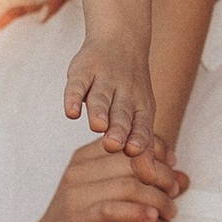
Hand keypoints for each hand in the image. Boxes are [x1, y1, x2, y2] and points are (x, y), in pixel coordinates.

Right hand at [15, 136, 181, 221]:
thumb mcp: (111, 199)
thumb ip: (142, 185)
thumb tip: (185, 178)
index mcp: (84, 158)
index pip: (128, 140)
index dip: (157, 149)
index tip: (175, 165)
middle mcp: (78, 170)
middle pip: (132, 160)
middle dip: (162, 174)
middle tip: (177, 190)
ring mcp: (76, 193)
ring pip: (129, 184)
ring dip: (157, 197)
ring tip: (170, 210)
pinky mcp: (78, 218)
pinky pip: (115, 209)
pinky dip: (139, 212)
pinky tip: (152, 219)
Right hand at [63, 31, 162, 152]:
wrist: (121, 39)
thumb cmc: (131, 90)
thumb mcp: (140, 116)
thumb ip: (142, 148)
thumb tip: (151, 181)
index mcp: (141, 107)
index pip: (141, 124)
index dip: (138, 137)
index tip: (135, 152)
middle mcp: (124, 93)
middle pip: (121, 113)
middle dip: (119, 129)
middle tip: (115, 145)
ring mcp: (104, 80)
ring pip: (101, 97)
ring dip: (99, 111)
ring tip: (97, 126)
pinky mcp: (83, 71)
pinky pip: (77, 84)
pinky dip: (73, 97)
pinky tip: (71, 112)